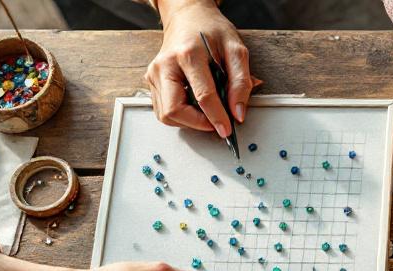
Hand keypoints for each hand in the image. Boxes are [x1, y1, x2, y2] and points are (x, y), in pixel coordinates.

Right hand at [145, 0, 253, 134]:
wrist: (188, 18)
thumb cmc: (211, 31)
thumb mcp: (236, 50)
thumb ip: (241, 82)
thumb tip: (238, 113)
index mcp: (188, 54)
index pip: (203, 96)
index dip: (217, 117)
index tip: (227, 130)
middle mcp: (164, 65)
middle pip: (174, 110)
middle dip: (197, 123)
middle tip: (216, 121)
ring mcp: (154, 74)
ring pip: (166, 115)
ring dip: (189, 121)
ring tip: (206, 110)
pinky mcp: (152, 81)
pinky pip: (164, 109)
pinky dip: (181, 114)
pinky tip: (194, 104)